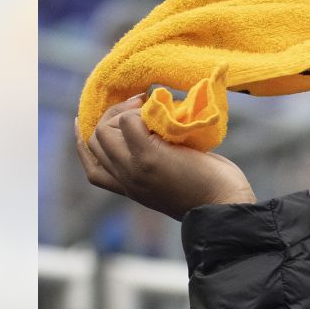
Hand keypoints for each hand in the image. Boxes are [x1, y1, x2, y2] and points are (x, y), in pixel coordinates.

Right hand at [75, 95, 255, 219]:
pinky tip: (160, 110)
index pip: (93, 168)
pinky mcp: (148, 157)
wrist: (226, 204)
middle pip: (94, 141)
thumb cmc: (213, 191)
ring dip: (123, 111)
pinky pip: (128, 122)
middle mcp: (127, 180)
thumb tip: (156, 129)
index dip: (84, 142)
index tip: (83, 121)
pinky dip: (140, 111)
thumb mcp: (177, 181)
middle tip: (139, 104)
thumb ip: (158, 164)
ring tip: (148, 105)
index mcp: (132, 189)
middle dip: (110, 117)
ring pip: (103, 130)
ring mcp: (135, 169)